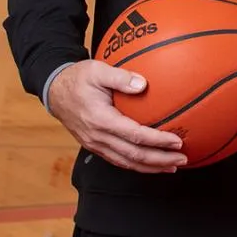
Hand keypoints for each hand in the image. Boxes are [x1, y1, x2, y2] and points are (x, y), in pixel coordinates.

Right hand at [47, 60, 187, 173]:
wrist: (54, 91)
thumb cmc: (78, 78)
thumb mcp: (97, 70)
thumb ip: (120, 77)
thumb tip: (143, 84)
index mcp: (100, 119)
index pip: (134, 135)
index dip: (157, 140)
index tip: (177, 141)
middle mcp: (97, 137)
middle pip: (133, 155)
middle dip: (159, 160)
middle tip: (182, 159)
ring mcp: (95, 144)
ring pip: (126, 162)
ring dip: (150, 166)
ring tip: (172, 166)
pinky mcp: (95, 146)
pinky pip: (118, 160)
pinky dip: (137, 165)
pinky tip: (151, 163)